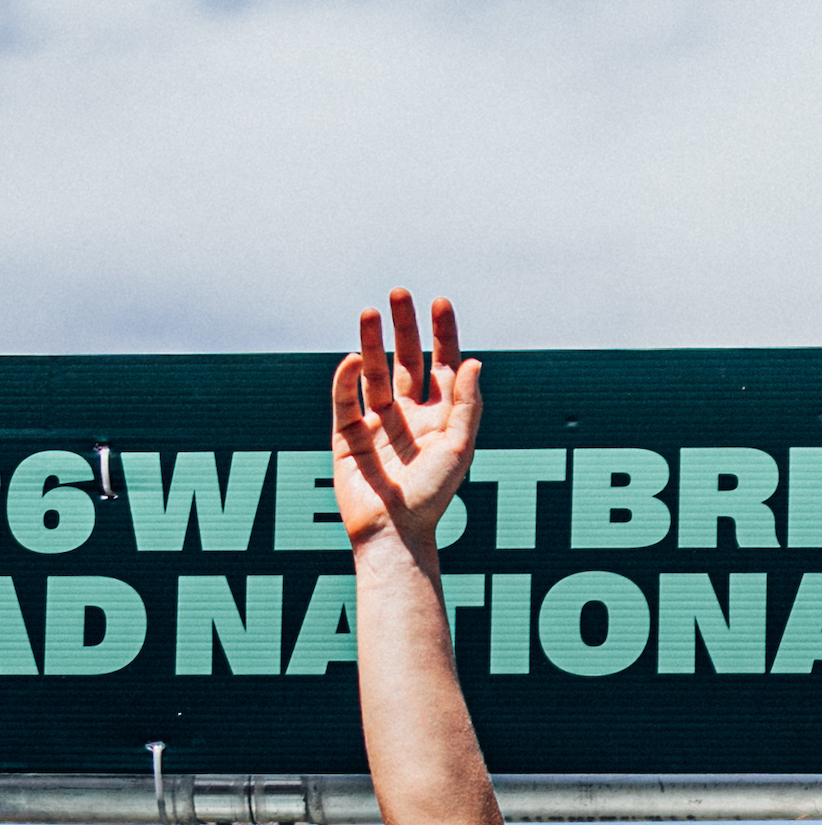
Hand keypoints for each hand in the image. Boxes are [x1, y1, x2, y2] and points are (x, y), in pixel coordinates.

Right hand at [332, 291, 480, 555]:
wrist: (393, 532)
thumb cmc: (432, 495)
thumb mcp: (458, 448)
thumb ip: (467, 405)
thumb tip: (474, 361)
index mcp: (442, 418)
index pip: (444, 366)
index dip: (442, 335)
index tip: (439, 302)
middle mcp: (410, 416)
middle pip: (406, 360)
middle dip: (404, 328)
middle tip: (400, 292)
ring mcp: (377, 422)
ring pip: (374, 372)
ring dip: (372, 342)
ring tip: (370, 311)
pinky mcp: (346, 433)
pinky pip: (345, 397)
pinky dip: (347, 377)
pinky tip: (353, 358)